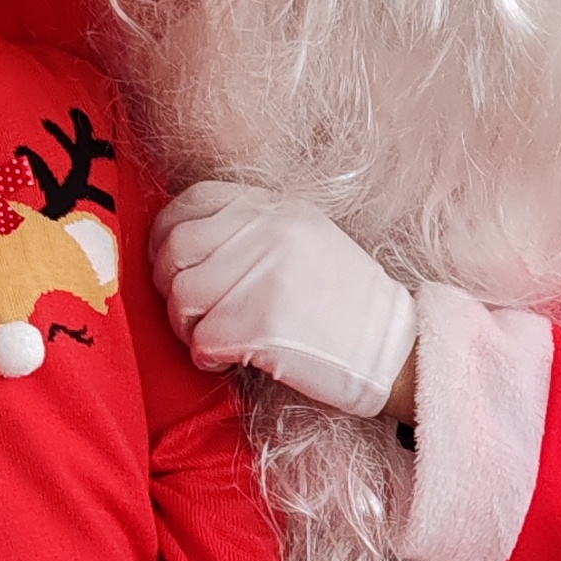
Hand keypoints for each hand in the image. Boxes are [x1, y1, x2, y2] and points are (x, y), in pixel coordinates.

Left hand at [152, 182, 418, 419]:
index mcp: (278, 209)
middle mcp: (269, 232)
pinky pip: (201, 339)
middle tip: (191, 312)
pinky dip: (206, 356)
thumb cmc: (347, 305)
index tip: (170, 261)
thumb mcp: (309, 240)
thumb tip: (188, 243)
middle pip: (176, 249)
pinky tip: (227, 360)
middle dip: (169, 285)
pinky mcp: (262, 324)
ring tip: (213, 338)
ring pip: (181, 296)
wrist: (393, 351)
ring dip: (187, 326)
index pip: (194, 200)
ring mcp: (265, 276)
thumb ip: (255, 230)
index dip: (167, 232)